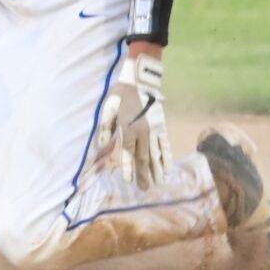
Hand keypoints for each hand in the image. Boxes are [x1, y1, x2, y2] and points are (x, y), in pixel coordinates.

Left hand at [94, 53, 170, 188]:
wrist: (140, 80)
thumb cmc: (121, 95)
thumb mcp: (108, 108)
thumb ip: (105, 127)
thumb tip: (102, 145)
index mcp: (128, 128)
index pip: (128, 153)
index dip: (128, 168)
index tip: (129, 181)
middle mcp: (143, 132)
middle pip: (143, 157)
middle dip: (144, 174)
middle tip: (145, 189)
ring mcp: (154, 130)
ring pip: (156, 154)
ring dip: (156, 170)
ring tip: (157, 183)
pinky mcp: (162, 126)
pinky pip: (165, 145)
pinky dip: (167, 158)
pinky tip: (167, 168)